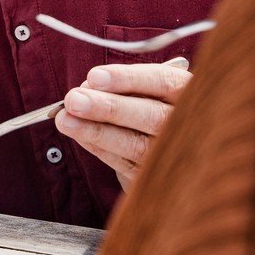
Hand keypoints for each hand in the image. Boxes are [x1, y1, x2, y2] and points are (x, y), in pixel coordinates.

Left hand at [54, 61, 190, 187]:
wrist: (173, 152)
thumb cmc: (152, 107)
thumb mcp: (149, 90)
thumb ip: (124, 87)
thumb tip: (88, 87)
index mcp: (188, 93)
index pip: (164, 82)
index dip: (129, 79)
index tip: (94, 76)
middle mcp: (186, 125)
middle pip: (152, 116)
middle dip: (108, 107)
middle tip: (74, 100)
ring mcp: (174, 155)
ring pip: (136, 145)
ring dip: (96, 131)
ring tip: (66, 120)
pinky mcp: (156, 178)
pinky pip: (125, 164)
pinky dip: (99, 148)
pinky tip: (79, 134)